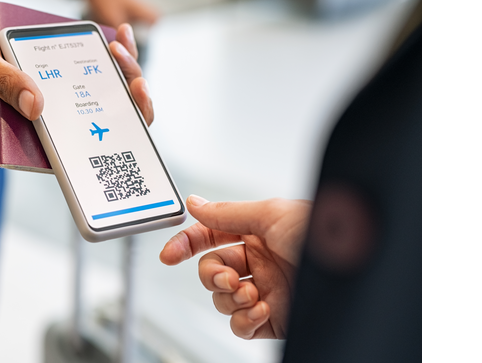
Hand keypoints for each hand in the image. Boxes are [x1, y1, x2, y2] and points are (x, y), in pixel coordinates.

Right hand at [0, 11, 152, 124]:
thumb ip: (2, 83)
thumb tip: (36, 106)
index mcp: (33, 130)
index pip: (80, 147)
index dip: (110, 138)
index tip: (129, 115)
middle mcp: (56, 116)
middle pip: (105, 120)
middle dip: (129, 101)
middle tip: (135, 79)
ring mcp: (67, 94)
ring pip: (109, 91)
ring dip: (124, 70)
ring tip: (120, 44)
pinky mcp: (72, 72)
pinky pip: (102, 66)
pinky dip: (114, 51)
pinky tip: (120, 33)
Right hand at [159, 196, 311, 338]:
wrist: (359, 268)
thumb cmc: (325, 232)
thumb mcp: (271, 215)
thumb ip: (227, 213)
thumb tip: (195, 203)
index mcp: (257, 232)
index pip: (210, 238)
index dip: (186, 244)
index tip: (170, 255)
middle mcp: (260, 261)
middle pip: (211, 271)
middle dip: (212, 276)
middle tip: (228, 277)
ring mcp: (266, 290)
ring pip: (223, 300)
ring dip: (230, 298)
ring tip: (252, 294)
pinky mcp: (274, 320)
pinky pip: (242, 326)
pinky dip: (245, 320)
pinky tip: (260, 309)